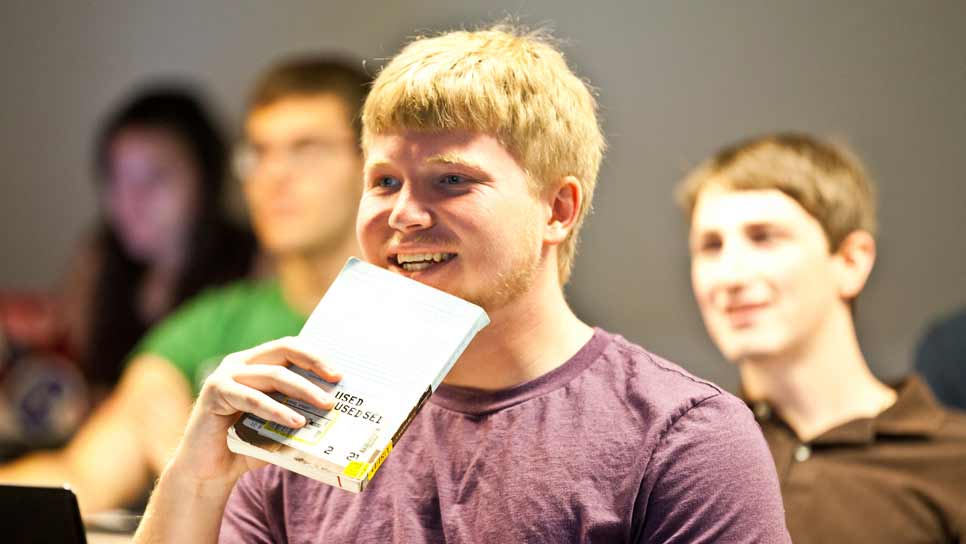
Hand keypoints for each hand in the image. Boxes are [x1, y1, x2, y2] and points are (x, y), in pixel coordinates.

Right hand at [169, 336, 341, 484]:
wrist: (207, 472)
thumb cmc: (245, 446)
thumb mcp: (278, 425)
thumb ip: (299, 413)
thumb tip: (336, 412)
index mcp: (255, 363)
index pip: (289, 347)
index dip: (315, 356)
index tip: (339, 374)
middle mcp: (239, 362)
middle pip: (283, 350)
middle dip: (314, 362)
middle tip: (337, 381)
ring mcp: (225, 375)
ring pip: (273, 375)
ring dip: (303, 389)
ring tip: (325, 405)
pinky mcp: (215, 392)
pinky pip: (253, 398)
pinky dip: (277, 409)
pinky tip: (296, 422)